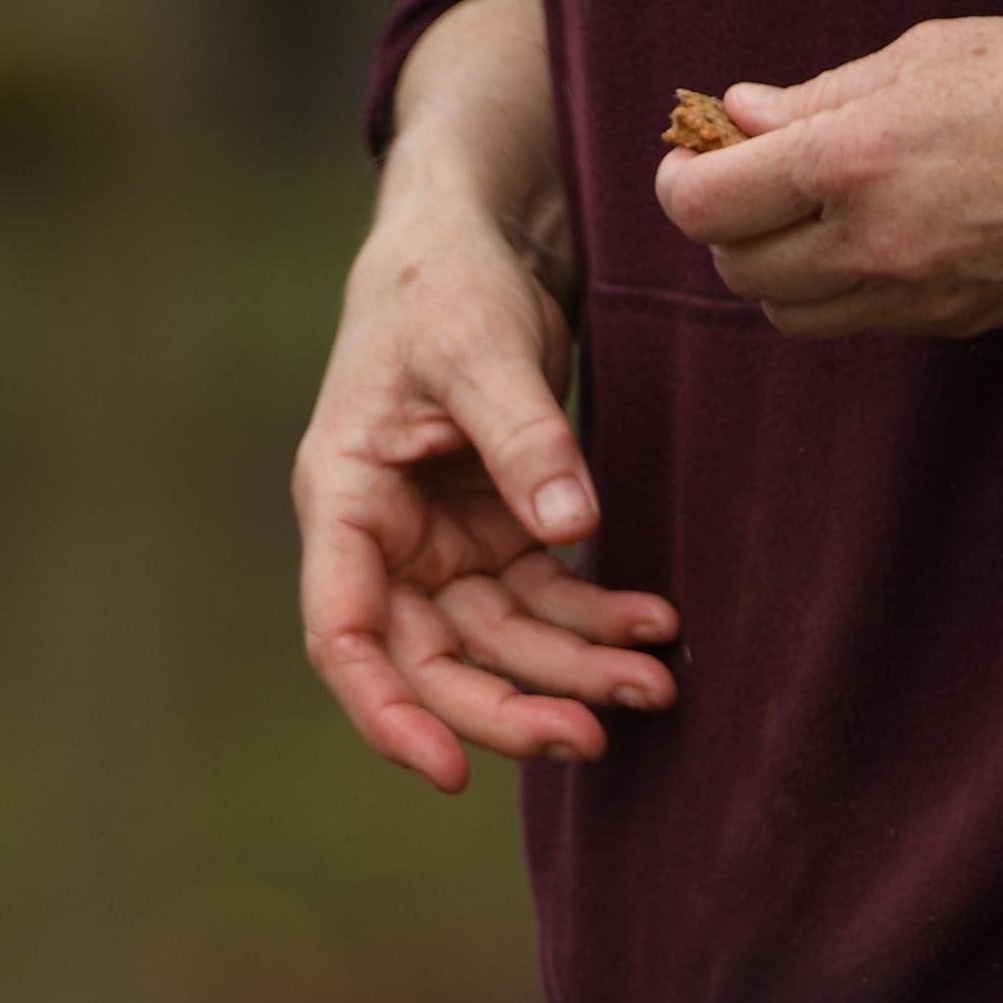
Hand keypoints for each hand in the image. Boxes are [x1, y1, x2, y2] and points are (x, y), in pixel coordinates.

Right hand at [292, 0, 682, 794]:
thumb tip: (572, 530)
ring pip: (502, 643)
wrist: (481, 232)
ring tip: (657, 684)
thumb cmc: (447, 278)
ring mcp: (444, 544)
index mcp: (346, 499)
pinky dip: (599, 621)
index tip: (449, 770)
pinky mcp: (500, 531)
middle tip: (595, 736)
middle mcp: (386, 540)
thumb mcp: (478, 343)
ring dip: (575, 671)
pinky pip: (548, 599)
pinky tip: (656, 627)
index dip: (389, 713)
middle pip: (434, 661)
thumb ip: (523, 437)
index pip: (345, 633)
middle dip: (513, 706)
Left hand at [659, 19, 1002, 339]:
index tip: (691, 158)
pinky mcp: (949, 324)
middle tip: (747, 181)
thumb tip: (738, 116)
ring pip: (788, 315)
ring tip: (806, 214)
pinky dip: (834, 291)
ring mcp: (914, 295)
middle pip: (738, 271)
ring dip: (774, 271)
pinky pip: (855, 323)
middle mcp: (875, 241)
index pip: (709, 205)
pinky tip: (868, 237)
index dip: (681, 183)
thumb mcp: (928, 56)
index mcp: (857, 156)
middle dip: (725, 228)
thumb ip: (819, 97)